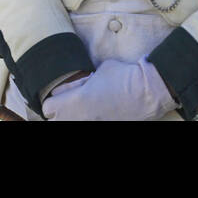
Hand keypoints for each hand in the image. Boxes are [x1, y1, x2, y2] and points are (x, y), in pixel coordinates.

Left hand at [43, 58, 175, 120]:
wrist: (149, 92)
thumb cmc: (125, 77)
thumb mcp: (100, 71)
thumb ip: (82, 81)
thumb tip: (73, 86)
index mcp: (76, 102)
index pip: (48, 107)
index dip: (54, 100)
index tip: (62, 95)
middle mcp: (80, 119)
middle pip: (55, 121)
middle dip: (61, 112)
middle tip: (72, 104)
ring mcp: (93, 124)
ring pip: (72, 122)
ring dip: (76, 117)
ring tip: (87, 110)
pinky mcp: (106, 126)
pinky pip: (90, 122)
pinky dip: (92, 119)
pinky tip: (100, 114)